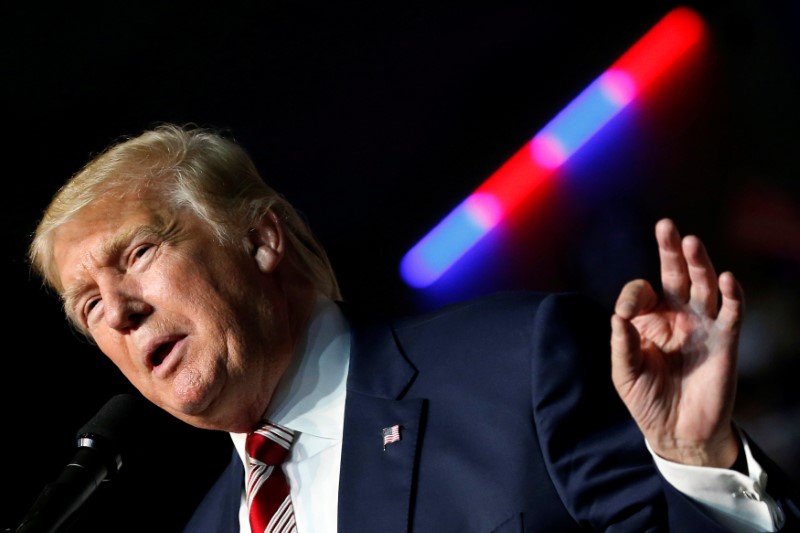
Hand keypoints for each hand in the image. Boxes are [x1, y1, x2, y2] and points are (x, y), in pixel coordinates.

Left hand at [610, 218, 742, 466]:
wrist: (678, 433)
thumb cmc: (647, 400)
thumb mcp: (624, 374)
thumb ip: (621, 345)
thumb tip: (618, 316)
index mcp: (649, 320)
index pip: (642, 291)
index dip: (634, 294)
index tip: (626, 312)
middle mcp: (677, 316)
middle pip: (675, 275)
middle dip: (670, 250)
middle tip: (666, 225)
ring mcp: (702, 325)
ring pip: (703, 286)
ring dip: (700, 264)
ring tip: (691, 242)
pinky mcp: (725, 341)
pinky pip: (732, 312)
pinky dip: (731, 295)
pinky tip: (725, 277)